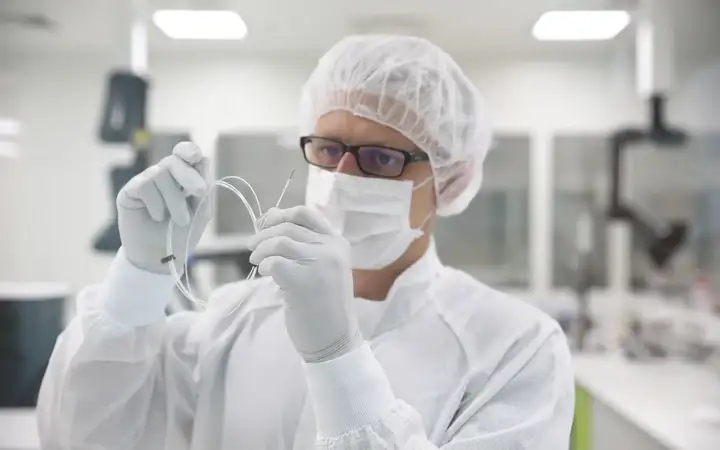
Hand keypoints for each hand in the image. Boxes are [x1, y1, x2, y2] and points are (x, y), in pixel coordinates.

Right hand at [117, 142, 210, 273]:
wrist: (161, 258)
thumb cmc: (182, 235)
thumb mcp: (201, 212)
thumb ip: (205, 188)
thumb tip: (205, 159)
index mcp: (182, 178)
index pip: (183, 154)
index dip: (188, 150)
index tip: (195, 156)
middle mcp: (163, 176)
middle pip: (174, 160)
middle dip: (189, 175)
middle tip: (199, 191)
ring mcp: (145, 182)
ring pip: (160, 174)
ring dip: (175, 199)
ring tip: (179, 220)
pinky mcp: (129, 192)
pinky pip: (144, 185)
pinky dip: (156, 203)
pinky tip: (157, 217)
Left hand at [247, 206, 362, 362]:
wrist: (334, 339)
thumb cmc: (325, 305)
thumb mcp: (320, 268)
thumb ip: (302, 244)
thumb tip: (269, 216)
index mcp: (338, 243)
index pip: (306, 214)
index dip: (280, 215)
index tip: (265, 224)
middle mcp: (331, 249)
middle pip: (288, 227)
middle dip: (264, 234)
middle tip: (252, 246)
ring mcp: (318, 263)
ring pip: (280, 242)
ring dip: (261, 249)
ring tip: (256, 260)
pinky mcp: (302, 280)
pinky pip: (274, 262)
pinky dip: (265, 265)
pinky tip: (266, 273)